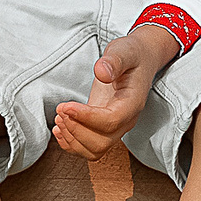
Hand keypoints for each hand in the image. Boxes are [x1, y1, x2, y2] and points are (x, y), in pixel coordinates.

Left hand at [51, 25, 181, 160]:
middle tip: (62, 109)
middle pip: (101, 142)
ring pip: (94, 150)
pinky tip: (60, 129)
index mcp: (132, 103)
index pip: (111, 121)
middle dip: (76, 130)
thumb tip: (101, 73)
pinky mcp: (103, 127)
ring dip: (72, 139)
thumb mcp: (124, 50)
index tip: (67, 105)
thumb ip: (114, 61)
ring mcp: (115, 126)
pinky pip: (88, 147)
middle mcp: (126, 120)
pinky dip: (71, 143)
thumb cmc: (133, 55)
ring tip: (59, 117)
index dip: (86, 117)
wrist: (141, 60)